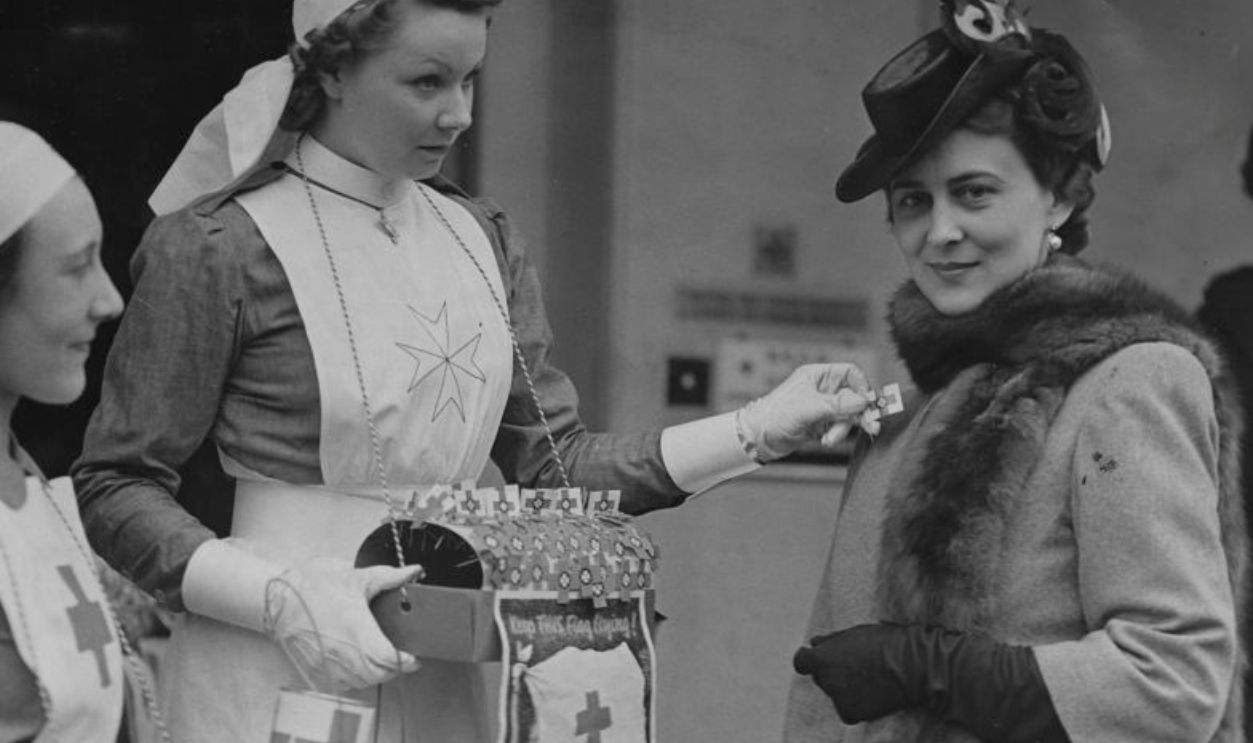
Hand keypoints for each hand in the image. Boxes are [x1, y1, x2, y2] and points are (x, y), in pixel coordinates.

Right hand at [263, 557, 423, 692]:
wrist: (278, 600)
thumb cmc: (313, 587)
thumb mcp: (356, 577)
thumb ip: (389, 577)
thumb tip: (414, 571)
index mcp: (356, 632)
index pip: (389, 660)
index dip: (406, 661)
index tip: (413, 656)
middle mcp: (343, 655)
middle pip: (379, 675)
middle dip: (393, 666)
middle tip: (399, 654)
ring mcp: (328, 667)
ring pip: (363, 682)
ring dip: (375, 673)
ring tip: (378, 656)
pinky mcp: (317, 673)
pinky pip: (344, 684)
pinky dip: (356, 677)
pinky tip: (356, 660)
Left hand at [737, 363, 873, 461]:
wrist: (758, 438)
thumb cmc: (776, 414)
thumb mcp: (810, 407)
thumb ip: (839, 404)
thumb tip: (864, 401)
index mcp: (818, 376)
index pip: (850, 374)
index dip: (862, 387)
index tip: (867, 403)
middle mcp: (822, 389)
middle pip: (853, 397)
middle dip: (858, 413)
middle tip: (871, 426)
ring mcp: (822, 407)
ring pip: (847, 415)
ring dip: (843, 428)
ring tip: (830, 438)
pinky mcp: (820, 423)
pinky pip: (839, 427)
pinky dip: (836, 435)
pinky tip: (825, 440)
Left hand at [792, 623, 917, 723]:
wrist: (911, 667)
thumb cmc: (885, 643)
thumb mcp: (854, 633)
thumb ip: (831, 640)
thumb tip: (814, 643)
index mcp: (822, 658)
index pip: (801, 662)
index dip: (808, 660)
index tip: (814, 657)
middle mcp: (825, 680)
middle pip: (821, 677)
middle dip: (832, 672)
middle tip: (856, 666)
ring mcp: (837, 698)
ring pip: (835, 693)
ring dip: (845, 688)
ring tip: (870, 678)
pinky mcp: (850, 714)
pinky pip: (847, 709)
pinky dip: (857, 704)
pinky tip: (873, 693)